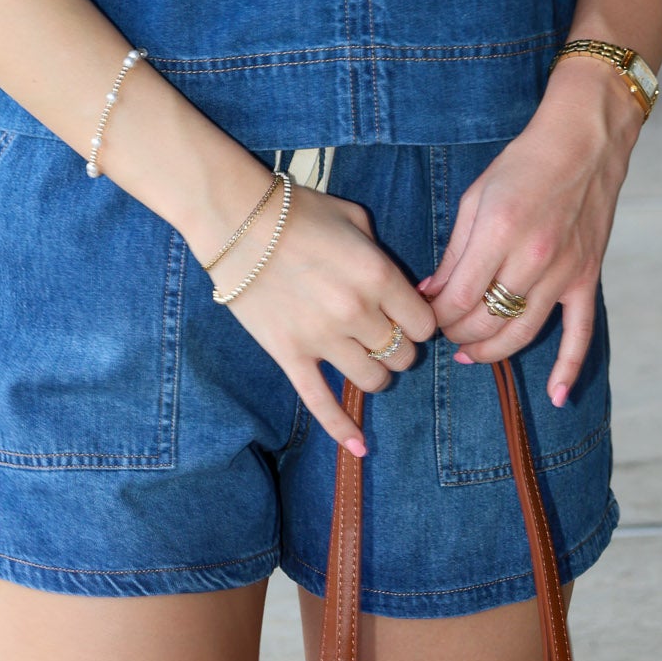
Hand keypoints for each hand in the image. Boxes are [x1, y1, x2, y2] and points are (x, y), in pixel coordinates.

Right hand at [203, 180, 438, 457]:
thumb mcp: (354, 218)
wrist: (237, 221)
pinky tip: (360, 448)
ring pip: (373, 381)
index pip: (424, 324)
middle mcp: (357, 312)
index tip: (408, 316)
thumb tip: (403, 285)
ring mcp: (323, 339)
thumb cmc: (298, 211)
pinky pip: (322, 403)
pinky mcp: (291, 356)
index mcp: (378, 275)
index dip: (419, 322)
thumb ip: (383, 253)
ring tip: (365, 358)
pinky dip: (343, 430)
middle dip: (399, 348)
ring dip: (376, 373)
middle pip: (403, 356)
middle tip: (385, 334)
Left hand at [416, 59, 642, 403]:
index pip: (458, 297)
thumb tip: (429, 292)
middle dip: (456, 334)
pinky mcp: (587, 278)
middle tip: (441, 333)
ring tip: (468, 354)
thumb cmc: (522, 164)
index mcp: (499, 233)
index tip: (421, 317)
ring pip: (522, 333)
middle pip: (486, 321)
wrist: (582, 144)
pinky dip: (568, 368)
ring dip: (490, 352)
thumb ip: (454, 251)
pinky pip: (580, 333)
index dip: (434, 316)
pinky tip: (557, 396)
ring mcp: (564, 273)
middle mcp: (533, 258)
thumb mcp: (475, 199)